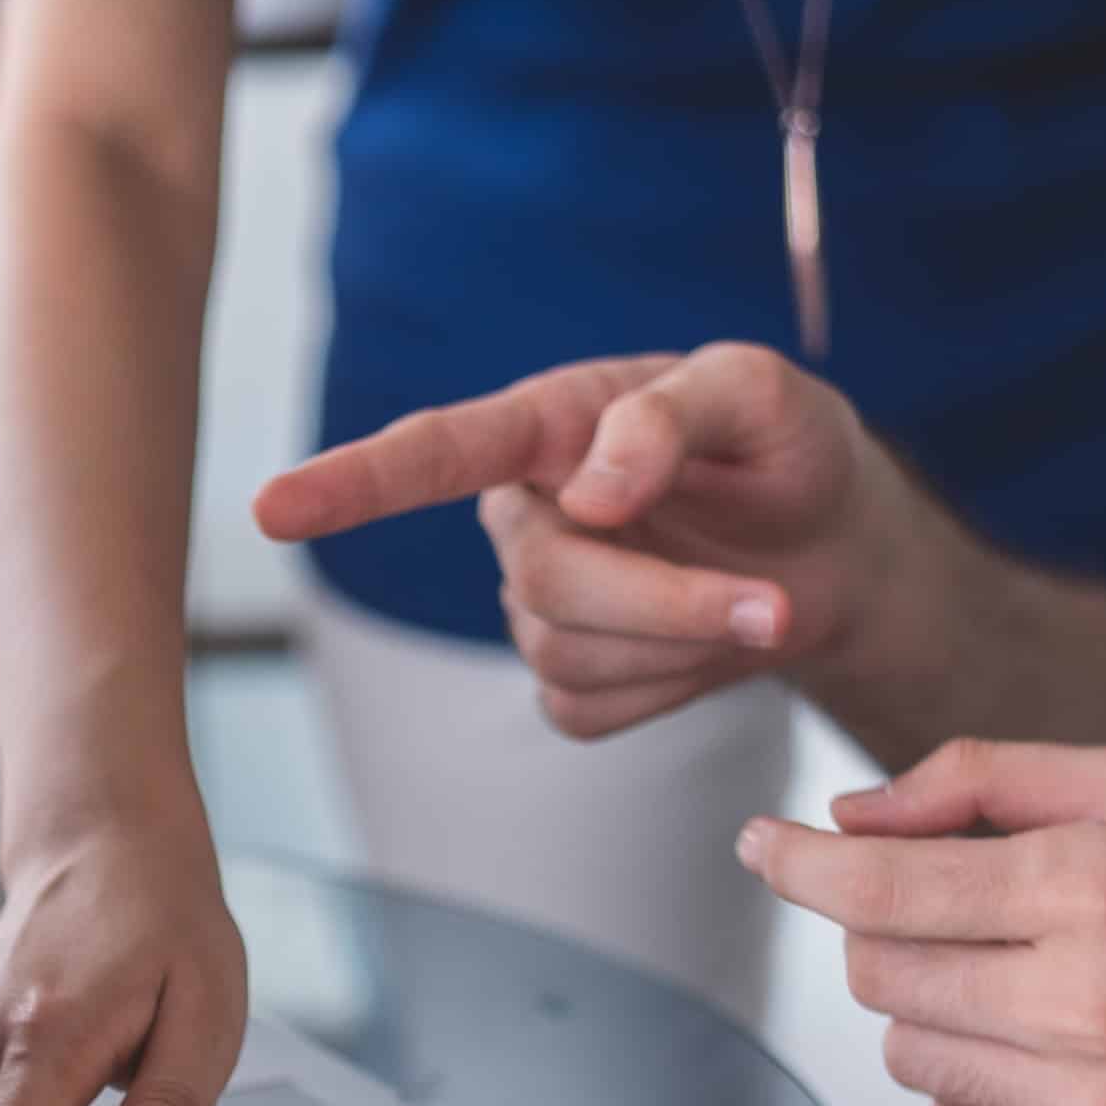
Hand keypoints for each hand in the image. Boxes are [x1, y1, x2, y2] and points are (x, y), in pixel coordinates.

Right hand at [255, 343, 950, 739]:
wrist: (835, 551)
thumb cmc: (786, 451)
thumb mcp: (762, 395)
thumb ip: (673, 415)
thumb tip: (590, 492)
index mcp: (548, 425)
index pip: (433, 454)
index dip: (349, 485)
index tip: (271, 510)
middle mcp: (524, 514)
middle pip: (544, 582)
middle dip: (664, 603)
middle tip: (773, 604)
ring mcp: (538, 604)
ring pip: (567, 655)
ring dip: (684, 643)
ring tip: (760, 604)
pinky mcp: (569, 681)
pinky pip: (589, 710)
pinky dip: (671, 691)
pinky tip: (705, 648)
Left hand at [736, 739, 1105, 1105]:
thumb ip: (978, 780)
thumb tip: (848, 819)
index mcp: (1092, 887)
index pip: (881, 889)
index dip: (799, 865)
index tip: (761, 846)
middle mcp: (1087, 1001)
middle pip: (879, 972)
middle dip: (892, 931)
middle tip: (966, 915)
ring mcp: (1094, 1103)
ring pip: (905, 1054)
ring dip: (934, 1011)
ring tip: (1028, 983)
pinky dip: (969, 1091)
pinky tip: (1043, 1051)